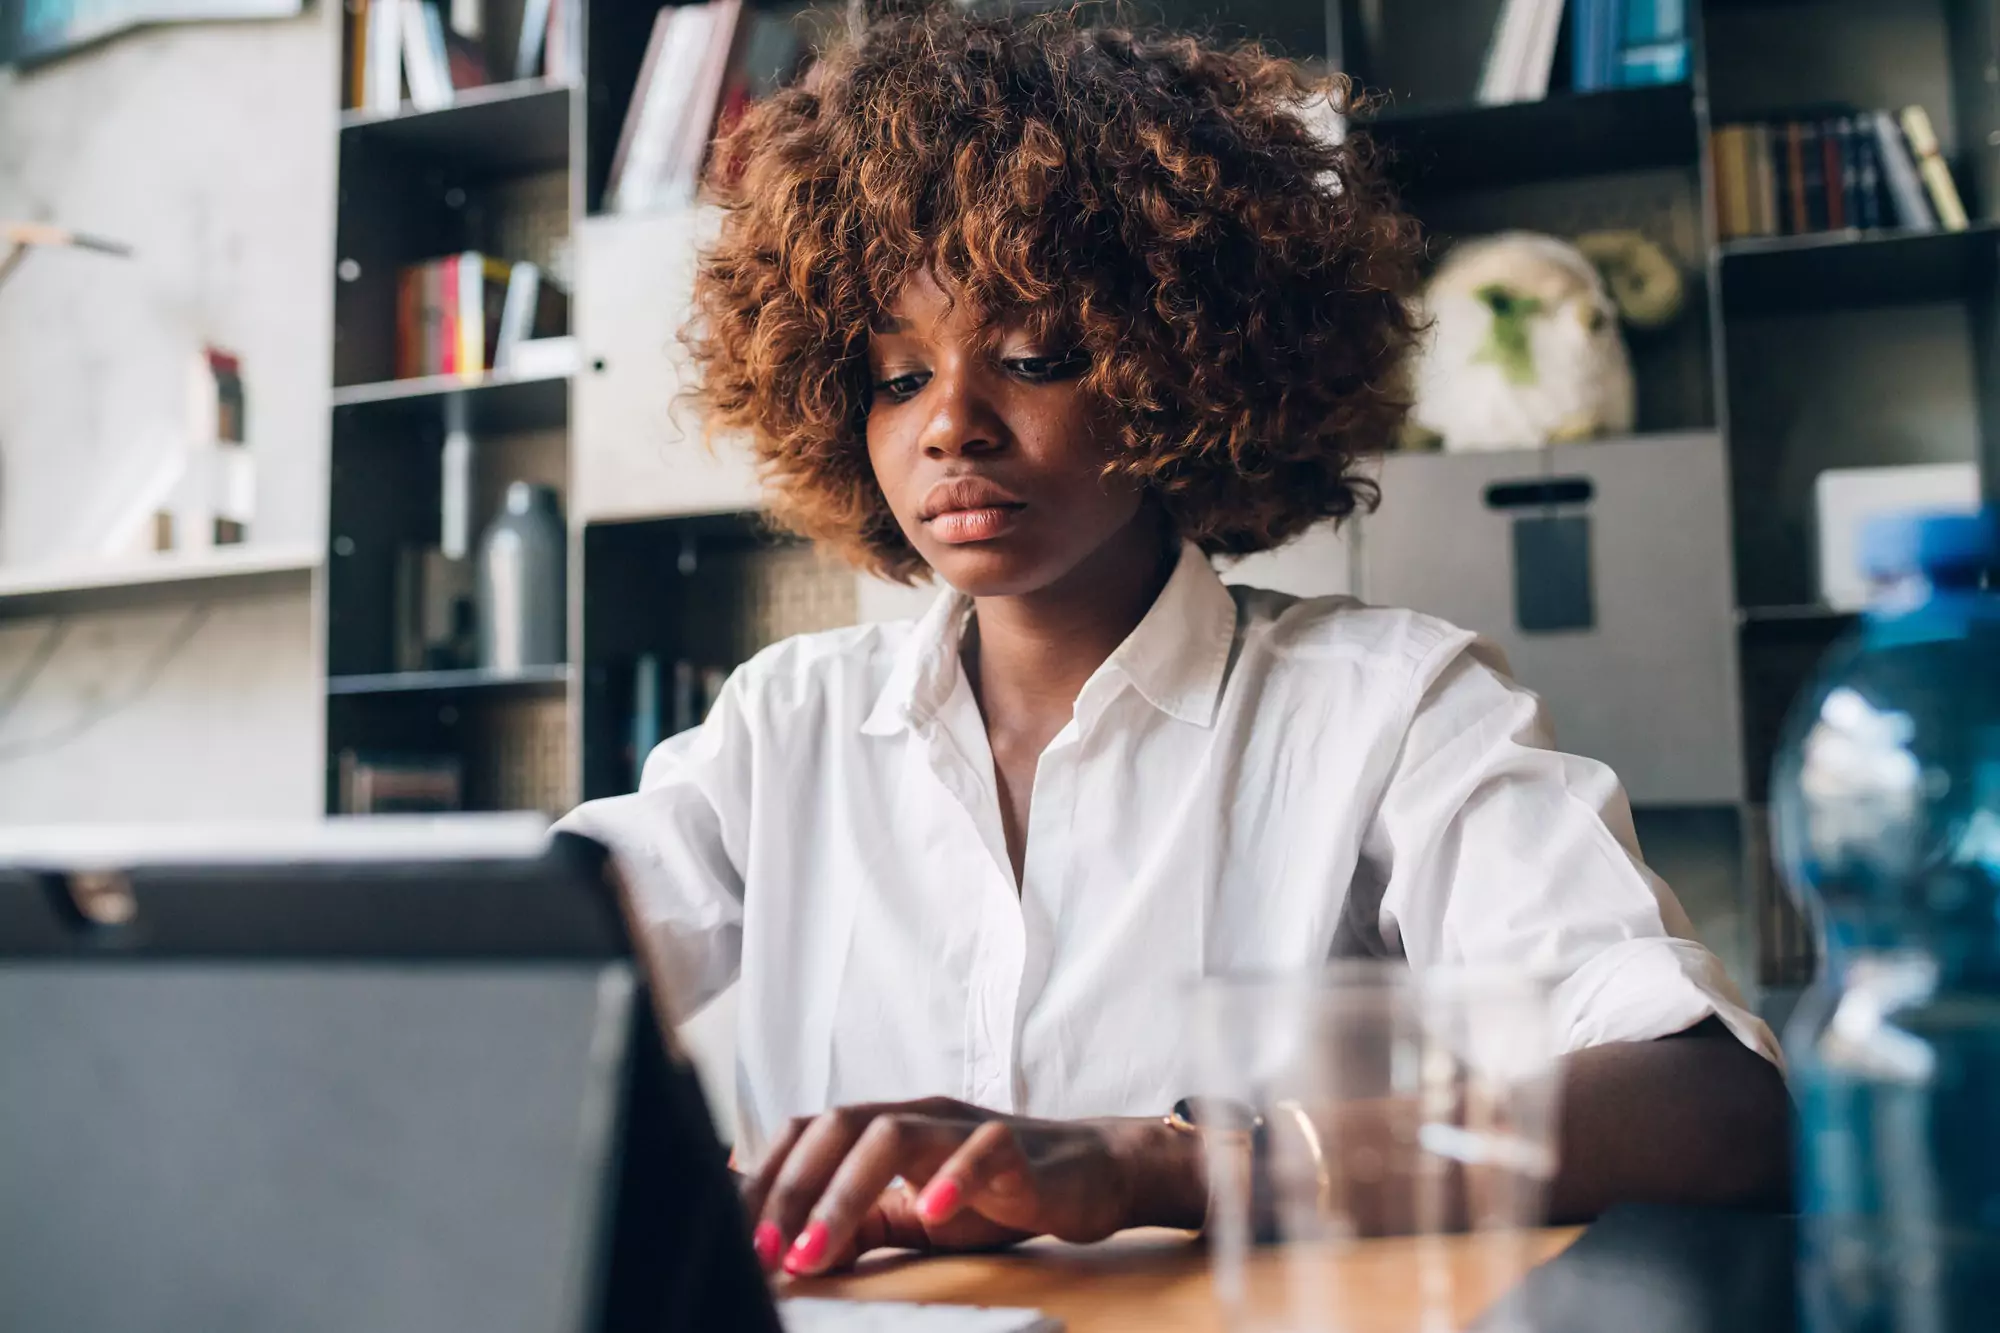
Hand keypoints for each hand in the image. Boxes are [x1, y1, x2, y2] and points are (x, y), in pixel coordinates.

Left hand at [739, 1096, 1205, 1275]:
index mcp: (886, 1126)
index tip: (738, 1235)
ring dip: (843, 1194)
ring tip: (816, 1250)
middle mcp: (918, 1114)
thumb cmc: (998, 1191)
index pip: (808, 1133)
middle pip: (837, 1125)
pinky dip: (952, 1179)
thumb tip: (790, 1250)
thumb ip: (860, 1223)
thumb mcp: (914, 1215)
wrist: (1094, 1173)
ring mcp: (965, 1126)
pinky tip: (930, 1213)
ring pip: (893, 1134)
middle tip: (766, 1250)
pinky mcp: (1017, 1147)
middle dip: (792, 1188)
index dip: (767, 1178)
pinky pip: (982, 1151)